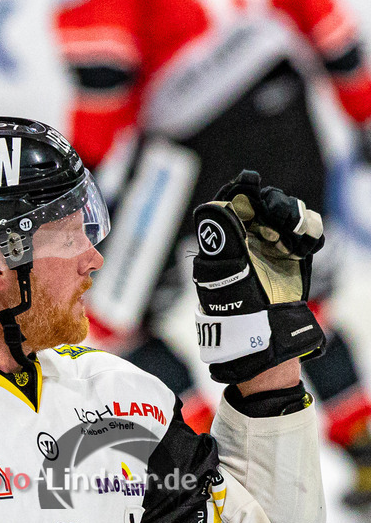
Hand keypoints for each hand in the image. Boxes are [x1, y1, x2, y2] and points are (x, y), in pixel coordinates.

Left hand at [193, 170, 325, 383]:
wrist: (266, 336)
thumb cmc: (238, 308)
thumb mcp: (226, 274)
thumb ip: (223, 241)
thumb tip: (213, 207)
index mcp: (227, 238)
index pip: (234, 201)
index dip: (243, 191)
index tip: (252, 186)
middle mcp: (250, 237)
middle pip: (265, 201)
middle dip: (274, 204)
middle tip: (279, 219)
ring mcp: (273, 244)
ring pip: (288, 211)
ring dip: (293, 217)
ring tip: (293, 238)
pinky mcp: (295, 253)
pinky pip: (307, 229)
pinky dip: (308, 232)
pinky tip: (303, 248)